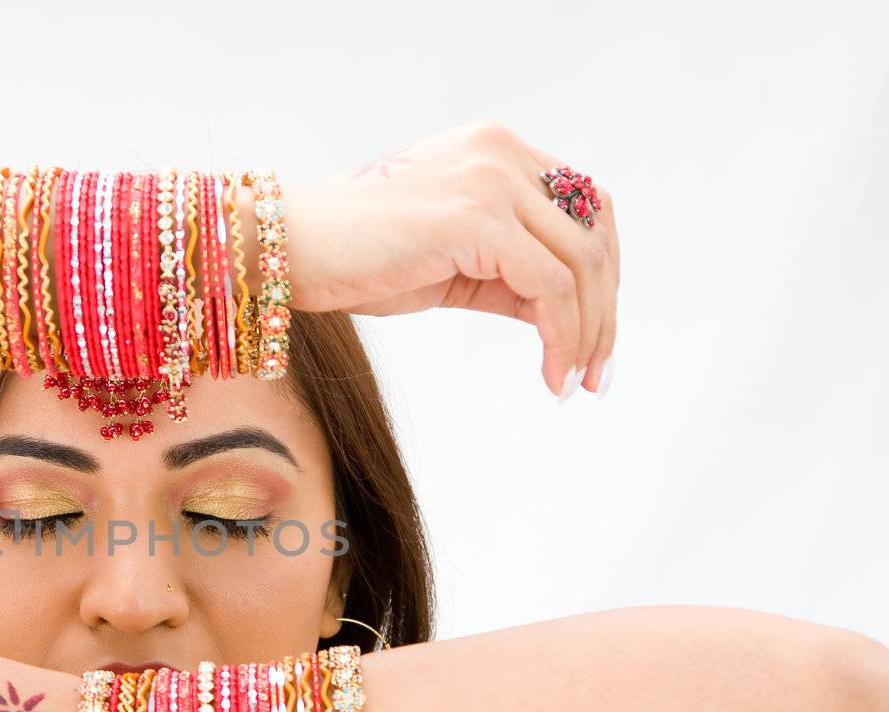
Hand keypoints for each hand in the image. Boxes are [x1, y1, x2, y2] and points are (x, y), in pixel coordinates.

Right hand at [286, 118, 620, 397]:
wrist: (284, 247)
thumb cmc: (353, 258)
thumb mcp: (450, 264)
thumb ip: (508, 273)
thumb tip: (564, 318)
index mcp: (496, 151)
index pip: (585, 207)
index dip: (604, 274)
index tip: (596, 340)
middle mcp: (501, 153)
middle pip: (595, 232)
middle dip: (604, 311)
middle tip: (597, 376)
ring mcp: (490, 180)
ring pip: (580, 263)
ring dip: (587, 334)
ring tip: (572, 384)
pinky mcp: (474, 217)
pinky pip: (547, 287)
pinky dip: (561, 338)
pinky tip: (550, 376)